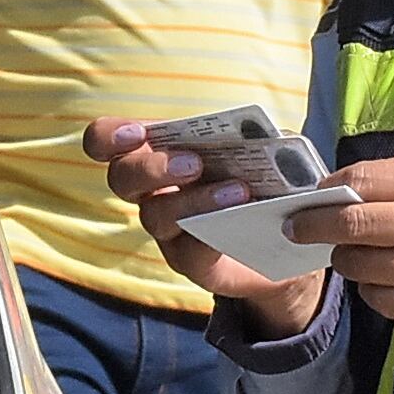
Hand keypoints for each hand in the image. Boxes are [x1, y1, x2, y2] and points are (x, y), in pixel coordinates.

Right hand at [84, 117, 328, 336]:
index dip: (109, 136)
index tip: (138, 134)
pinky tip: (241, 218)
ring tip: (238, 190)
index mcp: (159, 152)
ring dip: (194, 199)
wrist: (287, 238)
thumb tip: (254, 130)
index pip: (107, 142)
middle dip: (152, 168)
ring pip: (156, 215)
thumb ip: (249, 135)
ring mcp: (168, 230)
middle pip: (122, 178)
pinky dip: (213, 235)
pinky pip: (190, 250)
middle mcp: (152, 191)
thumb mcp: (258, 148)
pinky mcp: (191, 262)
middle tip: (193, 164)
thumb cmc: (263, 178)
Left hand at [287, 153, 393, 341]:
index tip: (311, 198)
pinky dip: (371, 290)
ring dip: (345, 261)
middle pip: (352, 226)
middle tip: (298, 229)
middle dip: (314, 228)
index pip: (363, 181)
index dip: (327, 190)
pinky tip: (380, 280)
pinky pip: (383, 302)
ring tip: (350, 255)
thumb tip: (348, 187)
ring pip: (361, 267)